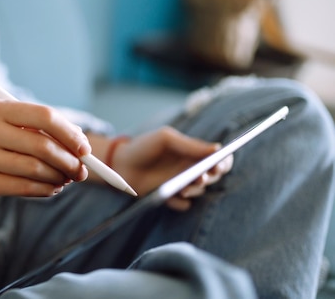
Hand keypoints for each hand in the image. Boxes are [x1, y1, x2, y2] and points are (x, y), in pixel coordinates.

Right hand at [0, 99, 89, 201]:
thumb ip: (31, 131)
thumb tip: (77, 148)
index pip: (44, 116)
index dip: (70, 133)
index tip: (84, 148)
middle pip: (43, 145)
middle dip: (69, 161)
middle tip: (81, 171)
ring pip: (35, 169)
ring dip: (59, 178)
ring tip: (66, 180)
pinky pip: (23, 188)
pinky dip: (44, 190)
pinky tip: (51, 189)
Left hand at [110, 127, 232, 210]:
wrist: (120, 164)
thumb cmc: (143, 146)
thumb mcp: (166, 139)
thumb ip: (190, 144)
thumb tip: (217, 149)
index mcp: (193, 153)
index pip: (219, 158)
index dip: (224, 162)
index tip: (219, 165)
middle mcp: (191, 169)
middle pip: (213, 176)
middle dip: (210, 177)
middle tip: (200, 177)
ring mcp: (182, 184)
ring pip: (200, 191)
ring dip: (195, 189)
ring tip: (184, 186)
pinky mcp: (171, 198)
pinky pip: (184, 205)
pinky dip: (179, 202)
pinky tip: (170, 195)